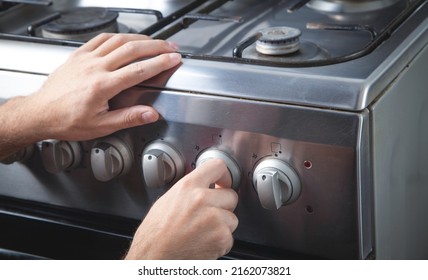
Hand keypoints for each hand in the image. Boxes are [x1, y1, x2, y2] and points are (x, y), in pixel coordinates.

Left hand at [21, 33, 180, 140]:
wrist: (40, 113)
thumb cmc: (67, 121)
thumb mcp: (101, 126)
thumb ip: (128, 118)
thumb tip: (150, 114)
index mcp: (102, 86)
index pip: (139, 70)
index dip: (160, 63)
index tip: (173, 59)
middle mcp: (95, 68)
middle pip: (132, 49)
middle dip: (156, 46)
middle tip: (170, 47)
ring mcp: (86, 59)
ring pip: (118, 40)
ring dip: (140, 38)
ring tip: (154, 42)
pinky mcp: (78, 56)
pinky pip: (100, 39)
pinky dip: (117, 36)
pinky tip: (125, 38)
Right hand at [125, 159, 238, 259]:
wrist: (153, 259)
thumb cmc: (155, 234)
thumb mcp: (167, 200)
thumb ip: (189, 190)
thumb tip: (204, 185)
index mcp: (188, 186)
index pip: (218, 166)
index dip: (223, 176)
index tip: (222, 183)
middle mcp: (202, 199)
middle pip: (231, 195)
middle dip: (223, 206)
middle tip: (207, 216)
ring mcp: (214, 218)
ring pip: (232, 218)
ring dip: (222, 226)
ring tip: (201, 232)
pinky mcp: (222, 237)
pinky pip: (230, 237)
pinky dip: (220, 243)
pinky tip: (203, 243)